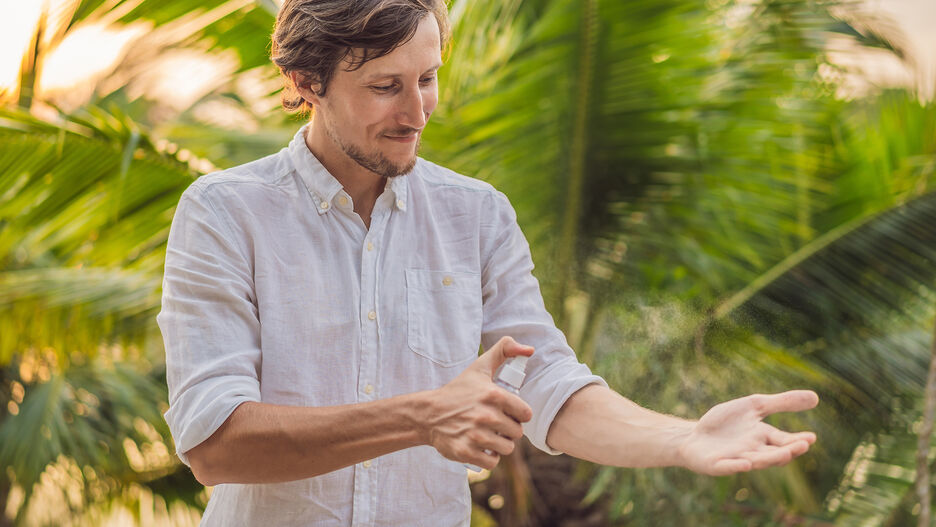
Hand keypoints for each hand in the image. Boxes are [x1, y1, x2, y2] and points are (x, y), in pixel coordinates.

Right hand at [424, 336, 533, 469]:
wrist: (428, 414)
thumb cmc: (458, 390)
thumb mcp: (479, 367)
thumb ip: (504, 351)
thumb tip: (529, 349)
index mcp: (493, 395)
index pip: (525, 413)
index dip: (518, 414)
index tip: (508, 413)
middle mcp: (486, 416)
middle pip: (517, 433)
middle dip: (509, 430)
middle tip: (496, 425)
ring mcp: (476, 436)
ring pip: (507, 449)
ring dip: (500, 445)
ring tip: (490, 437)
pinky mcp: (466, 452)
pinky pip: (492, 462)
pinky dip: (489, 458)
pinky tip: (483, 448)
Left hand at [676, 390, 818, 475]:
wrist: (694, 436)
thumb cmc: (726, 423)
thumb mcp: (754, 406)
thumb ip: (782, 402)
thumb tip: (816, 397)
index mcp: (764, 438)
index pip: (784, 441)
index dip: (797, 440)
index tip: (811, 438)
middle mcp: (753, 451)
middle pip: (773, 454)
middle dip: (787, 451)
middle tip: (802, 446)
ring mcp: (735, 459)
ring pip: (755, 462)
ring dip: (768, 459)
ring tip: (783, 454)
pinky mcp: (716, 465)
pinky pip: (727, 467)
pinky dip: (736, 466)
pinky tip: (745, 464)